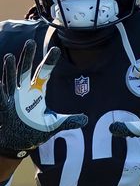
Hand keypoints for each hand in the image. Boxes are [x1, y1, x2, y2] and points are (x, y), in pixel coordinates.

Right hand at [0, 40, 87, 158]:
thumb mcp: (53, 125)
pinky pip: (1, 98)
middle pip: (25, 70)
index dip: (50, 62)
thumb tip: (86, 118)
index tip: (56, 50)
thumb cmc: (33, 130)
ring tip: (9, 56)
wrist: (18, 143)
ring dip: (9, 69)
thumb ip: (69, 121)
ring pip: (10, 81)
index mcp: (36, 91)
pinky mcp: (5, 109)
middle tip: (30, 42)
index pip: (44, 72)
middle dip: (27, 57)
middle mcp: (24, 91)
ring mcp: (13, 99)